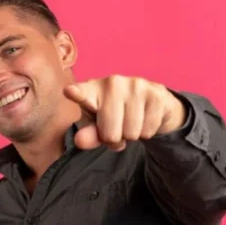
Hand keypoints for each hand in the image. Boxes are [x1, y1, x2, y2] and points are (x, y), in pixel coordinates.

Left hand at [63, 75, 186, 150]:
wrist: (153, 104)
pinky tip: (146, 118)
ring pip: (131, 134)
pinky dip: (147, 132)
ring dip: (132, 136)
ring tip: (132, 122)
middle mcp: (112, 83)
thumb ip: (89, 135)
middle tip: (119, 127)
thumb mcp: (98, 127)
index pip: (82, 93)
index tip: (70, 91)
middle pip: (110, 133)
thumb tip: (79, 141)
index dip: (76, 93)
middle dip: (115, 139)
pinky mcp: (155, 94)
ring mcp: (135, 85)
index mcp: (92, 90)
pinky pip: (147, 131)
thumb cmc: (117, 115)